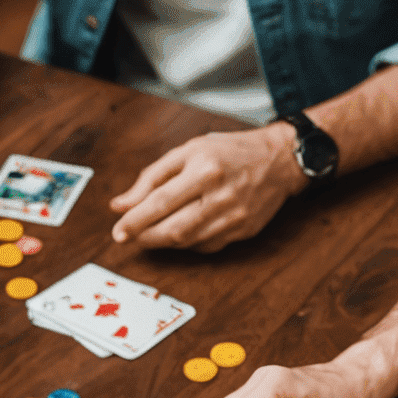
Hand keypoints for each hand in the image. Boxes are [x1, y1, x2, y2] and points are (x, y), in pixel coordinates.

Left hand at [109, 125, 305, 252]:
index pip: (160, 202)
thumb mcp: (188, 151)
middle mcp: (221, 195)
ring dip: (164, 242)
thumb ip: (151, 178)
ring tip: (152, 232)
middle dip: (145, 237)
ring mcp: (234, 217)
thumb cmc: (229, 151)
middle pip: (173, 230)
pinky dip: (187, 243)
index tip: (118, 232)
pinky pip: (205, 246)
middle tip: (130, 236)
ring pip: (188, 242)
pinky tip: (181, 231)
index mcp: (205, 169)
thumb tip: (120, 205)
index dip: (135, 220)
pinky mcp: (243, 231)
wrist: (280, 159)